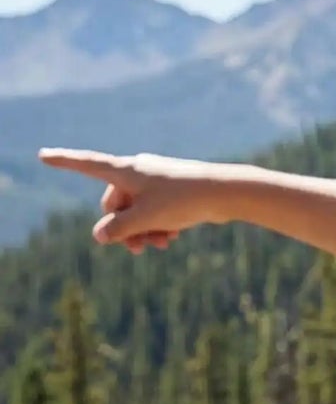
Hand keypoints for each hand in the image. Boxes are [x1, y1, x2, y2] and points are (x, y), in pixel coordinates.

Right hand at [37, 149, 227, 254]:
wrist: (226, 193)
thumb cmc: (183, 200)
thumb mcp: (145, 219)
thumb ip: (118, 229)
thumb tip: (99, 236)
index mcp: (125, 171)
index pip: (86, 164)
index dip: (64, 161)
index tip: (42, 154)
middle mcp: (138, 171)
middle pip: (115, 203)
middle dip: (122, 227)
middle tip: (137, 249)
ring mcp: (157, 180)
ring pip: (137, 210)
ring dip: (143, 230)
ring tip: (161, 245)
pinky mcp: (173, 191)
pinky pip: (156, 211)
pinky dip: (159, 224)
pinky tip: (173, 238)